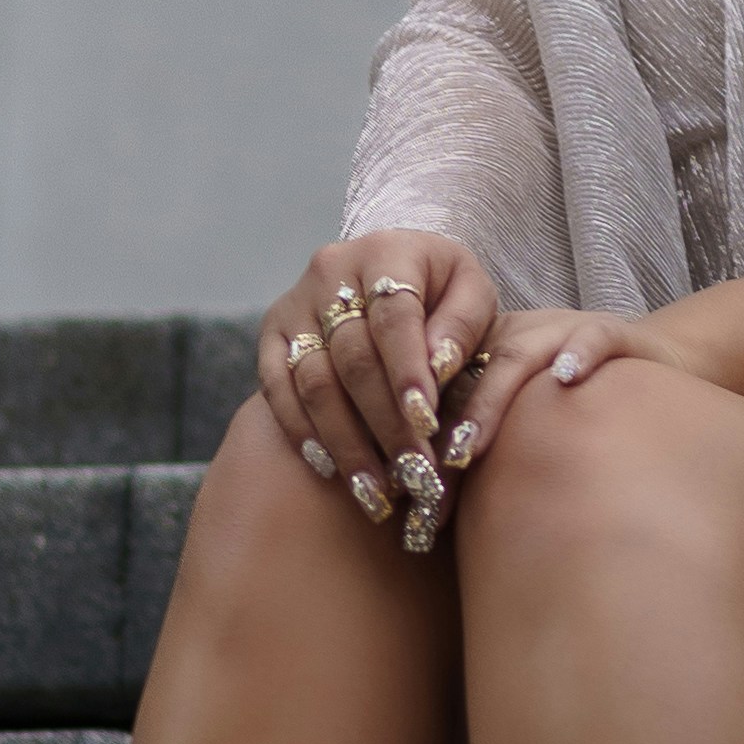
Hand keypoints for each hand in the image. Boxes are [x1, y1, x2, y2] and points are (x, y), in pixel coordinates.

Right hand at [260, 228, 503, 544]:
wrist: (390, 270)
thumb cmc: (443, 289)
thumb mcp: (471, 290)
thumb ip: (463, 322)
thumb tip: (438, 364)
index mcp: (387, 251)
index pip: (394, 317)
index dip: (408, 372)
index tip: (427, 423)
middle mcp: (331, 270)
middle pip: (354, 358)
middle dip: (385, 423)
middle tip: (414, 475)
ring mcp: (295, 302)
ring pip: (314, 381)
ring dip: (347, 442)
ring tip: (378, 491)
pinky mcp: (272, 333)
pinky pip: (277, 388)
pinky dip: (301, 431)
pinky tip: (331, 468)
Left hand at [429, 299, 670, 495]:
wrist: (652, 368)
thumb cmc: (575, 409)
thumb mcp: (520, 424)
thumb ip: (474, 454)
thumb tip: (419, 516)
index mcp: (487, 349)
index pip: (441, 384)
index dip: (415, 430)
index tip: (396, 485)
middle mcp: (519, 333)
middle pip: (467, 371)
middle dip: (441, 423)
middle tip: (420, 475)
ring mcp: (564, 330)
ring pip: (518, 354)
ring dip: (489, 400)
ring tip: (467, 447)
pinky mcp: (614, 333)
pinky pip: (594, 338)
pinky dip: (580, 354)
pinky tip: (566, 378)